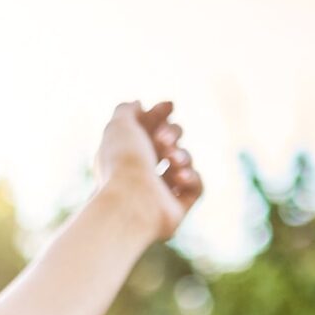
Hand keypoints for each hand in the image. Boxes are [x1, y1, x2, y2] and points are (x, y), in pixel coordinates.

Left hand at [94, 99, 202, 245]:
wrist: (130, 202)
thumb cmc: (122, 162)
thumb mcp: (119, 125)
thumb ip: (127, 111)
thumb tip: (138, 104)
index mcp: (124, 155)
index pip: (147, 130)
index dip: (159, 115)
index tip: (168, 106)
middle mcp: (140, 174)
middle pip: (170, 143)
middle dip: (172, 134)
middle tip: (164, 139)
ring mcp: (159, 193)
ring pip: (184, 163)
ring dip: (182, 155)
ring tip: (173, 159)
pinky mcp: (176, 210)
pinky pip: (196, 187)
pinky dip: (192, 177)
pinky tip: (180, 177)